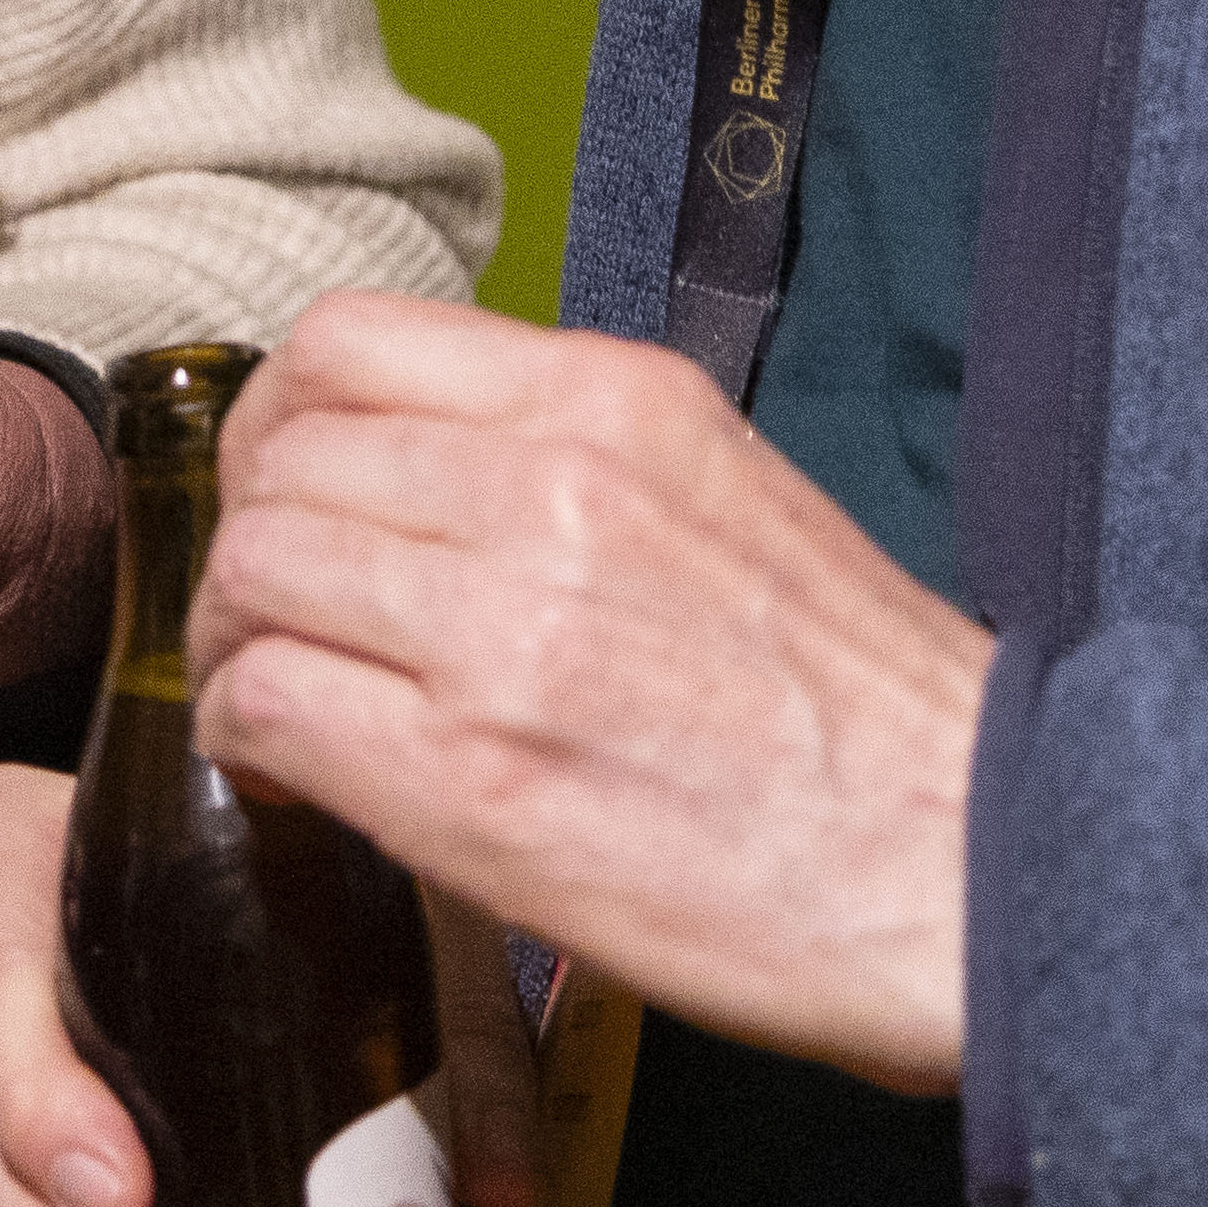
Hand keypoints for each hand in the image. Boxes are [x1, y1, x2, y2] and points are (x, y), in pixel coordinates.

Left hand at [200, 291, 990, 1088]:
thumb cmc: (862, 712)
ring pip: (252, 570)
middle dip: (246, 538)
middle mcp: (546, 488)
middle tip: (275, 617)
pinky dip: (250, 739)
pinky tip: (298, 775)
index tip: (295, 492)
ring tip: (283, 696)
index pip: (344, 341)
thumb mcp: (725, 495)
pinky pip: (268, 705)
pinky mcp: (472, 778)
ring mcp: (503, 630)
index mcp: (610, 404)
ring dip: (239, 639)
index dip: (282, 422)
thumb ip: (572, 463)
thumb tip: (430, 481)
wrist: (968, 865)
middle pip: (279, 457)